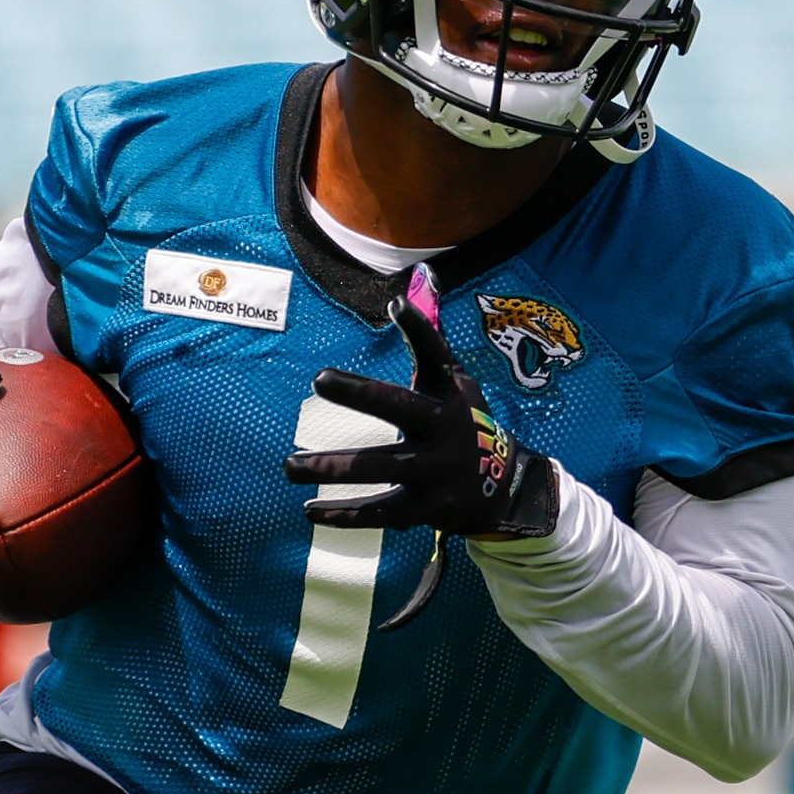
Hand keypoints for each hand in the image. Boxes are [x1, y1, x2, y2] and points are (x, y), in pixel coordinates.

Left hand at [288, 265, 561, 542]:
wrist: (503, 490)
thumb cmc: (463, 425)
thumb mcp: (455, 383)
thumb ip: (431, 338)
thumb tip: (424, 278)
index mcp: (449, 395)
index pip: (436, 355)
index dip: (419, 329)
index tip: (395, 304)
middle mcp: (445, 429)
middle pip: (399, 408)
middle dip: (360, 393)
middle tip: (319, 378)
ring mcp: (436, 471)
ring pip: (378, 467)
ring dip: (332, 468)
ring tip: (290, 466)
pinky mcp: (426, 508)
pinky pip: (380, 513)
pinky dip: (345, 515)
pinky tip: (310, 510)